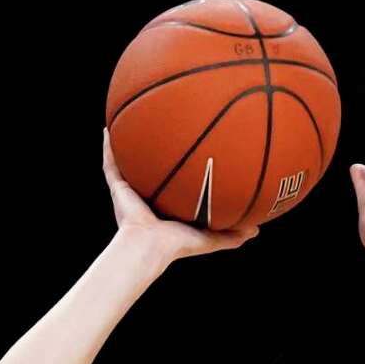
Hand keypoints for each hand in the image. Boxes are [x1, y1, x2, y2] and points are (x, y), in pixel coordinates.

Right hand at [103, 129, 257, 263]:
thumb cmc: (178, 246)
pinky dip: (108, 146)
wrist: (150, 247)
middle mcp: (149, 194)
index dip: (181, 164)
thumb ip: (232, 235)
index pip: (175, 180)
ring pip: (130, 159)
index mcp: (168, 204)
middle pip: (153, 165)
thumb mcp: (210, 238)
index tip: (192, 145)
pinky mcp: (118, 188)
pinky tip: (107, 128)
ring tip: (132, 117)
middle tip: (165, 124)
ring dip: (130, 141)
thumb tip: (257, 230)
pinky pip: (111, 163)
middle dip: (158, 147)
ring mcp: (131, 190)